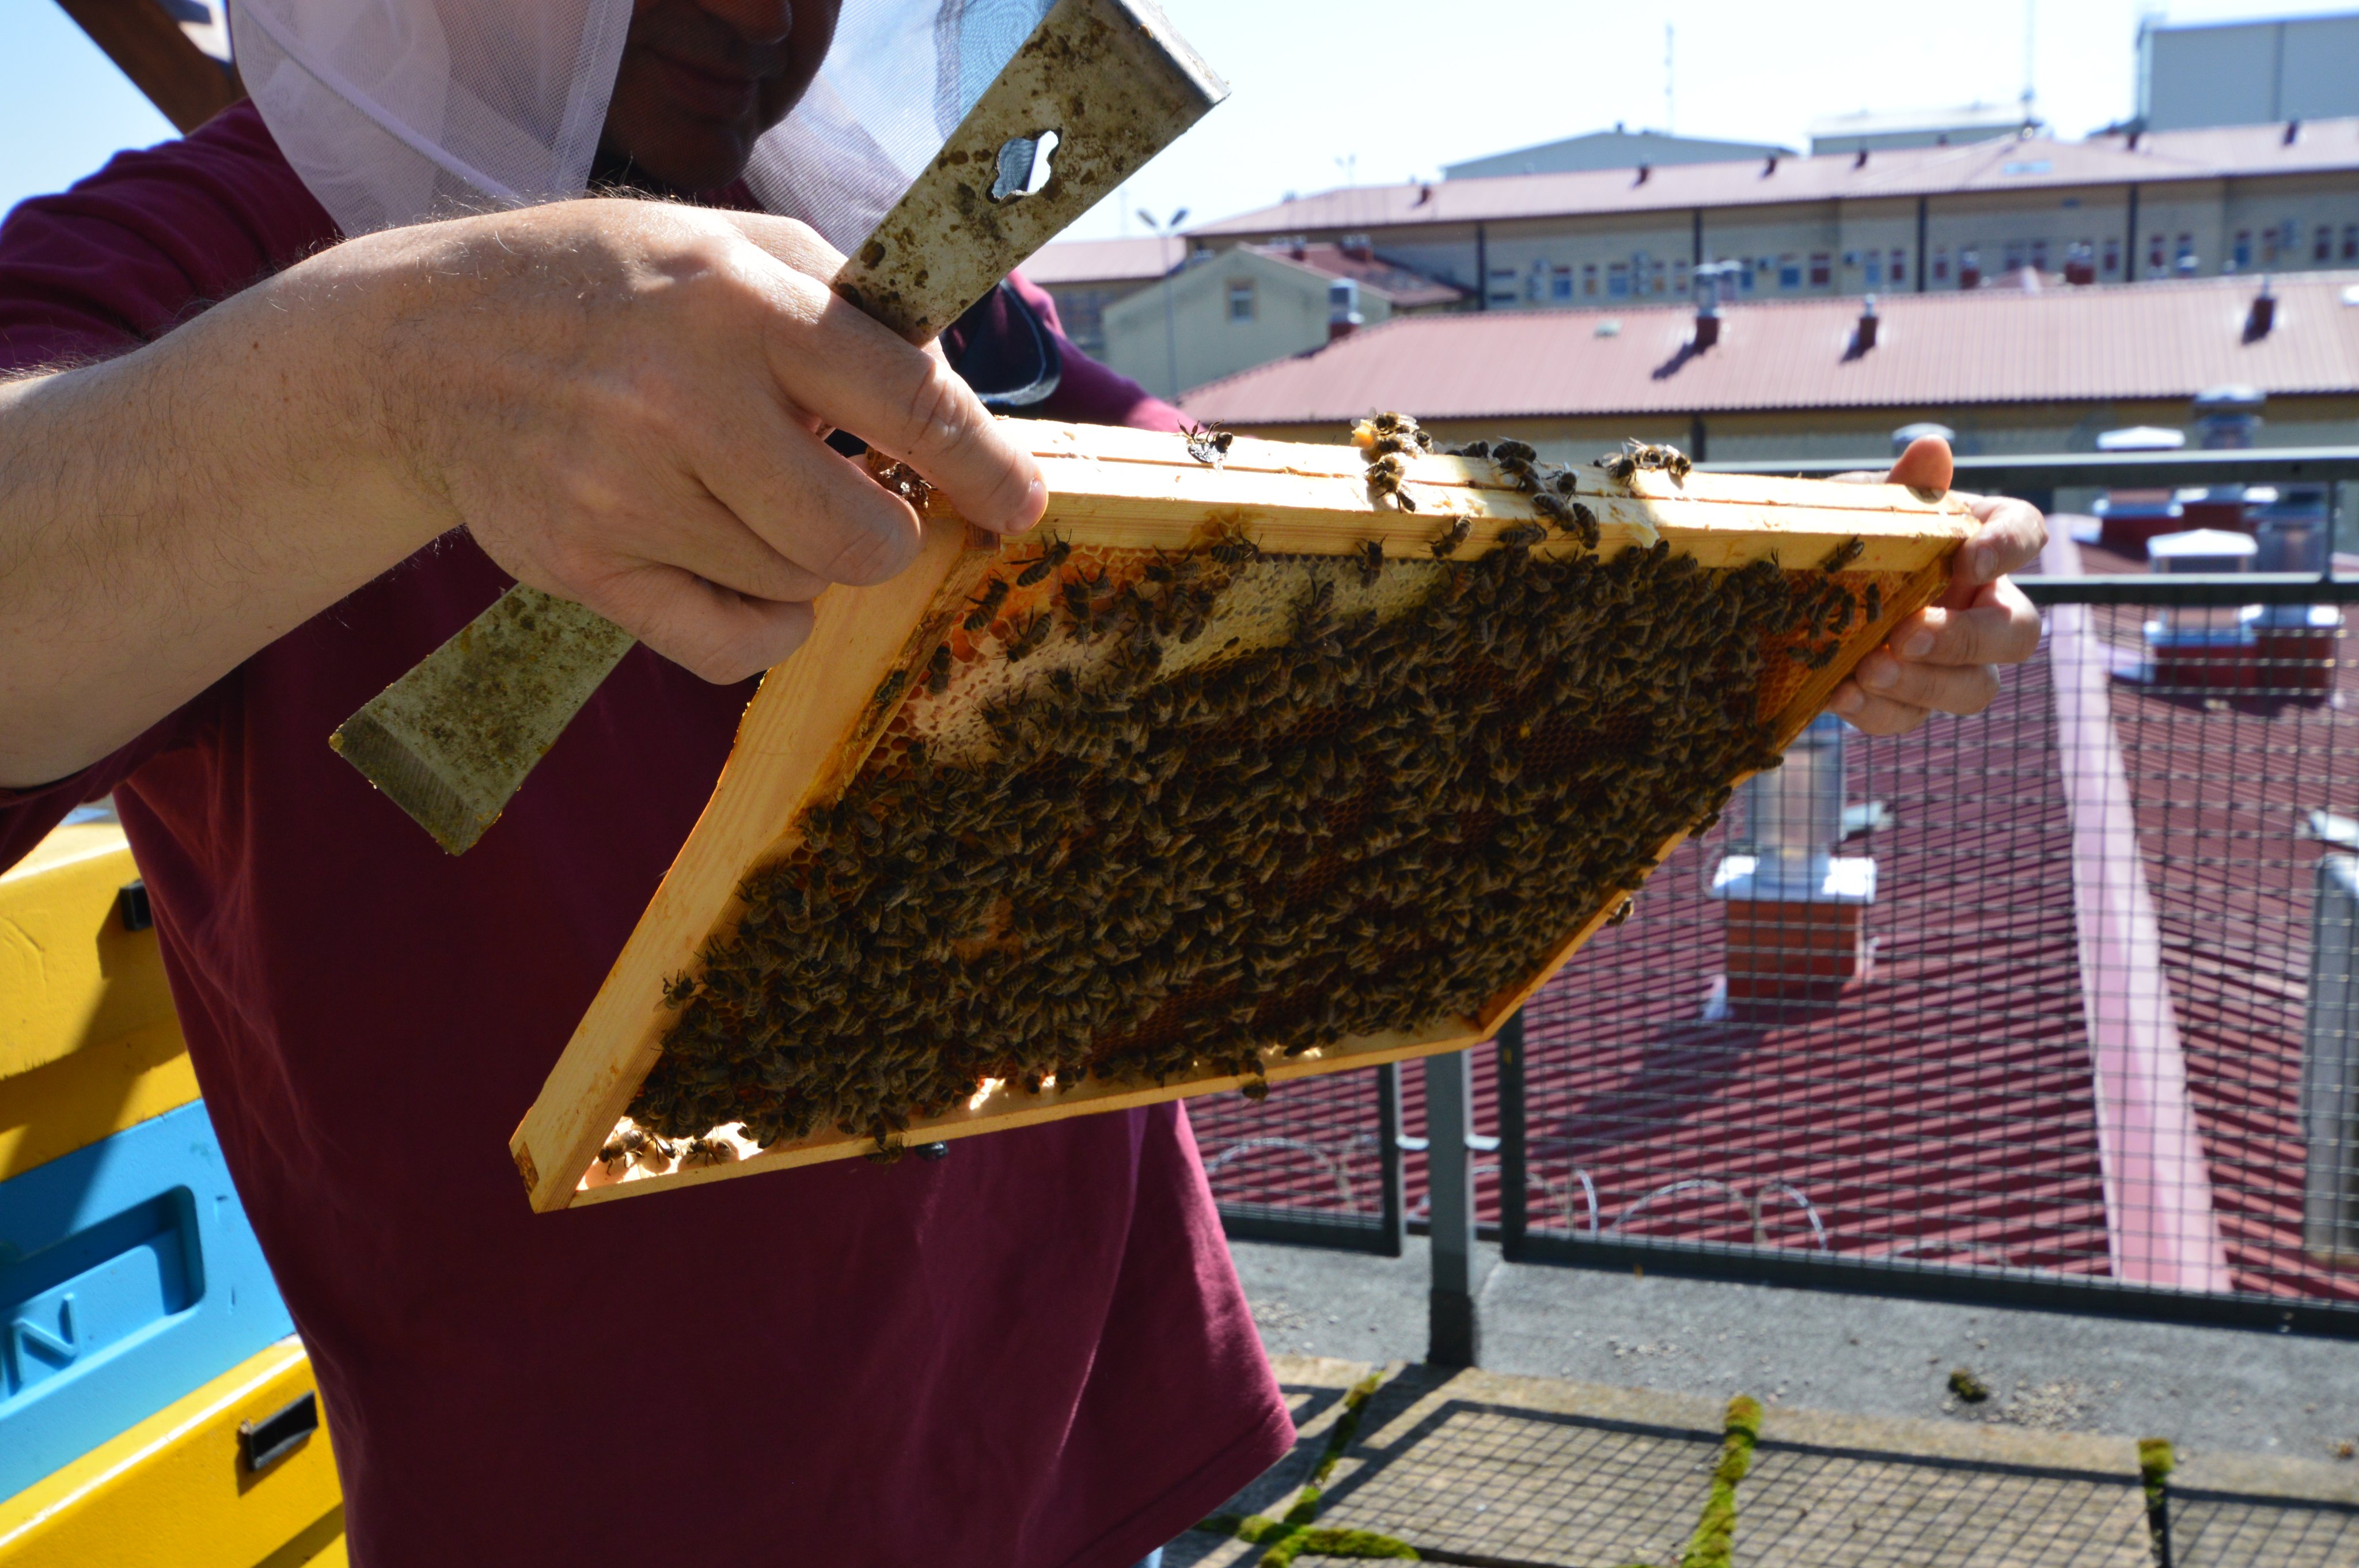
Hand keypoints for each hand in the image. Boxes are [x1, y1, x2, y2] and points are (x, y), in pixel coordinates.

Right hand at [347, 198, 1045, 682]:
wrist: (430, 346)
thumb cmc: (612, 288)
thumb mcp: (731, 245)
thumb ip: (848, 304)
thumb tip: (953, 387)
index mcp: (740, 302)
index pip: (909, 406)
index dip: (986, 469)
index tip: (1020, 504)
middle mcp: (682, 400)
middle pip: (862, 539)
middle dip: (889, 533)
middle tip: (863, 502)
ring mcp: (624, 492)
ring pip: (796, 590)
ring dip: (807, 561)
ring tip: (756, 500)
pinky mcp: (583, 564)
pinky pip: (729, 646)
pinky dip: (764, 628)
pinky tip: (747, 578)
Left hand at [1826, 436, 2044, 735]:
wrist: (1792, 589)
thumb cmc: (1845, 534)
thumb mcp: (1862, 508)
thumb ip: (1900, 489)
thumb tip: (1931, 449)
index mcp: (1978, 542)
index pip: (2025, 532)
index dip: (2010, 548)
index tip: (1971, 558)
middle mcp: (1980, 605)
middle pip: (2016, 633)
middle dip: (1965, 639)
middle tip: (1908, 634)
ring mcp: (1949, 661)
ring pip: (1973, 688)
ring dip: (1924, 684)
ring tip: (1869, 669)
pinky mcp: (1906, 701)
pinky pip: (1907, 718)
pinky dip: (1875, 710)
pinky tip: (1839, 693)